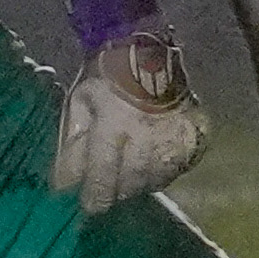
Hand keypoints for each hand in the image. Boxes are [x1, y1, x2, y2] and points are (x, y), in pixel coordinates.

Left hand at [49, 27, 210, 213]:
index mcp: (113, 128)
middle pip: (131, 183)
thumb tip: (64, 186)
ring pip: (157, 178)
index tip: (90, 207)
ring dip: (141, 185)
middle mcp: (147, 136)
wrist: (145, 49)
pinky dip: (168, 171)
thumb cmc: (104, 78)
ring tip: (129, 180)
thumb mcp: (77, 107)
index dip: (95, 197)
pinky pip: (182, 165)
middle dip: (117, 193)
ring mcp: (174, 135)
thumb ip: (71, 148)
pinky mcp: (195, 132)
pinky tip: (155, 166)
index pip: (103, 177)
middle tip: (109, 192)